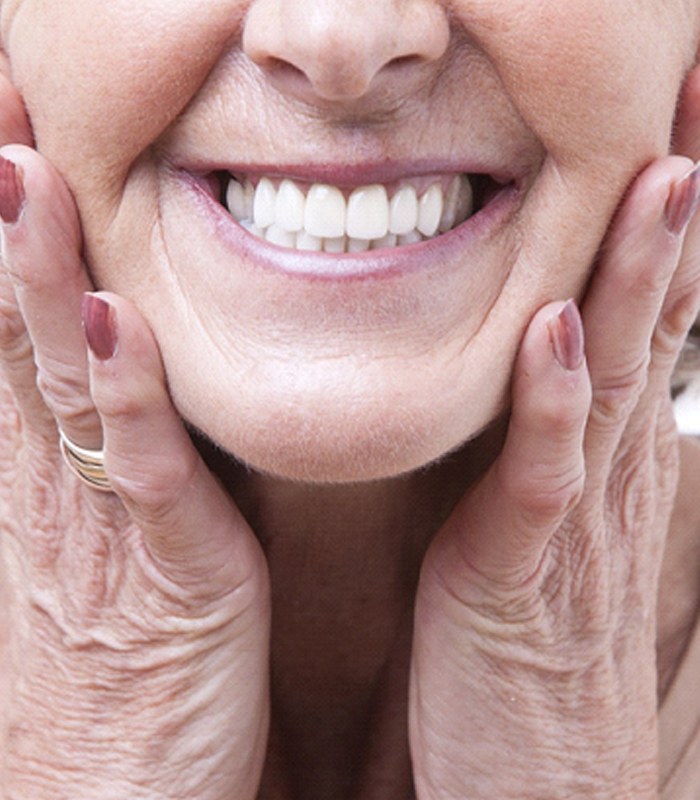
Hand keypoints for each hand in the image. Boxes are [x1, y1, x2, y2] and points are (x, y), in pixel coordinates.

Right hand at [0, 72, 268, 799]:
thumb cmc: (113, 671)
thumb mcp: (96, 544)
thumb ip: (105, 457)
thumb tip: (111, 373)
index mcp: (40, 473)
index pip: (10, 330)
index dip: (5, 240)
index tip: (1, 141)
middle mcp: (48, 482)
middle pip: (14, 330)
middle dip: (3, 225)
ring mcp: (96, 522)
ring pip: (59, 378)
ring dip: (40, 278)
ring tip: (20, 176)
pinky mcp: (162, 571)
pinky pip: (140, 468)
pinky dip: (125, 394)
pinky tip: (119, 324)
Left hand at [410, 127, 699, 797]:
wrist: (540, 779)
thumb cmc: (532, 643)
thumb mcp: (545, 521)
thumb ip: (550, 441)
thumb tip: (546, 361)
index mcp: (607, 457)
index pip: (649, 319)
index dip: (662, 227)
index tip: (673, 129)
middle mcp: (608, 474)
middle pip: (652, 324)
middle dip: (671, 216)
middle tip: (691, 105)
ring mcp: (573, 523)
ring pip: (612, 379)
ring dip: (637, 281)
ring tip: (660, 180)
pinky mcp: (520, 574)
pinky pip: (541, 476)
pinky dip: (550, 403)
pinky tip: (555, 334)